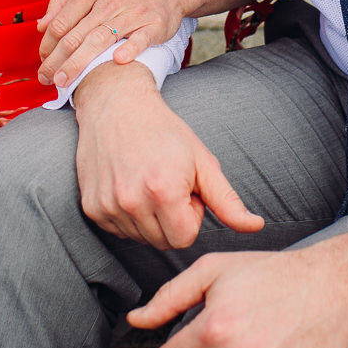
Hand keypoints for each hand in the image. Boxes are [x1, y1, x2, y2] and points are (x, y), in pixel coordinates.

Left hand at [40, 0, 202, 88]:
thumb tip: (42, 25)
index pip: (61, 22)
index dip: (48, 45)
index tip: (43, 61)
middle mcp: (110, 0)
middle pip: (75, 35)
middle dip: (56, 60)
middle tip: (45, 78)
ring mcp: (132, 13)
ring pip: (100, 40)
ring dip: (78, 63)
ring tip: (64, 80)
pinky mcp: (154, 24)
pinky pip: (140, 39)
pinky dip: (129, 49)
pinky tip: (117, 61)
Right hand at [73, 62, 263, 248]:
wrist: (117, 105)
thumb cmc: (165, 131)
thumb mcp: (202, 161)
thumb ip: (228, 201)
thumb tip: (256, 227)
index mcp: (163, 191)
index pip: (186, 238)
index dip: (191, 215)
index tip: (185, 189)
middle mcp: (131, 201)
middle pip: (163, 242)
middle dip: (172, 219)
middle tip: (168, 184)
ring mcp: (107, 206)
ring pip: (141, 238)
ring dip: (150, 218)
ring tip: (148, 182)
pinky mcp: (91, 207)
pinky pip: (119, 230)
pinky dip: (128, 215)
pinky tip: (129, 185)